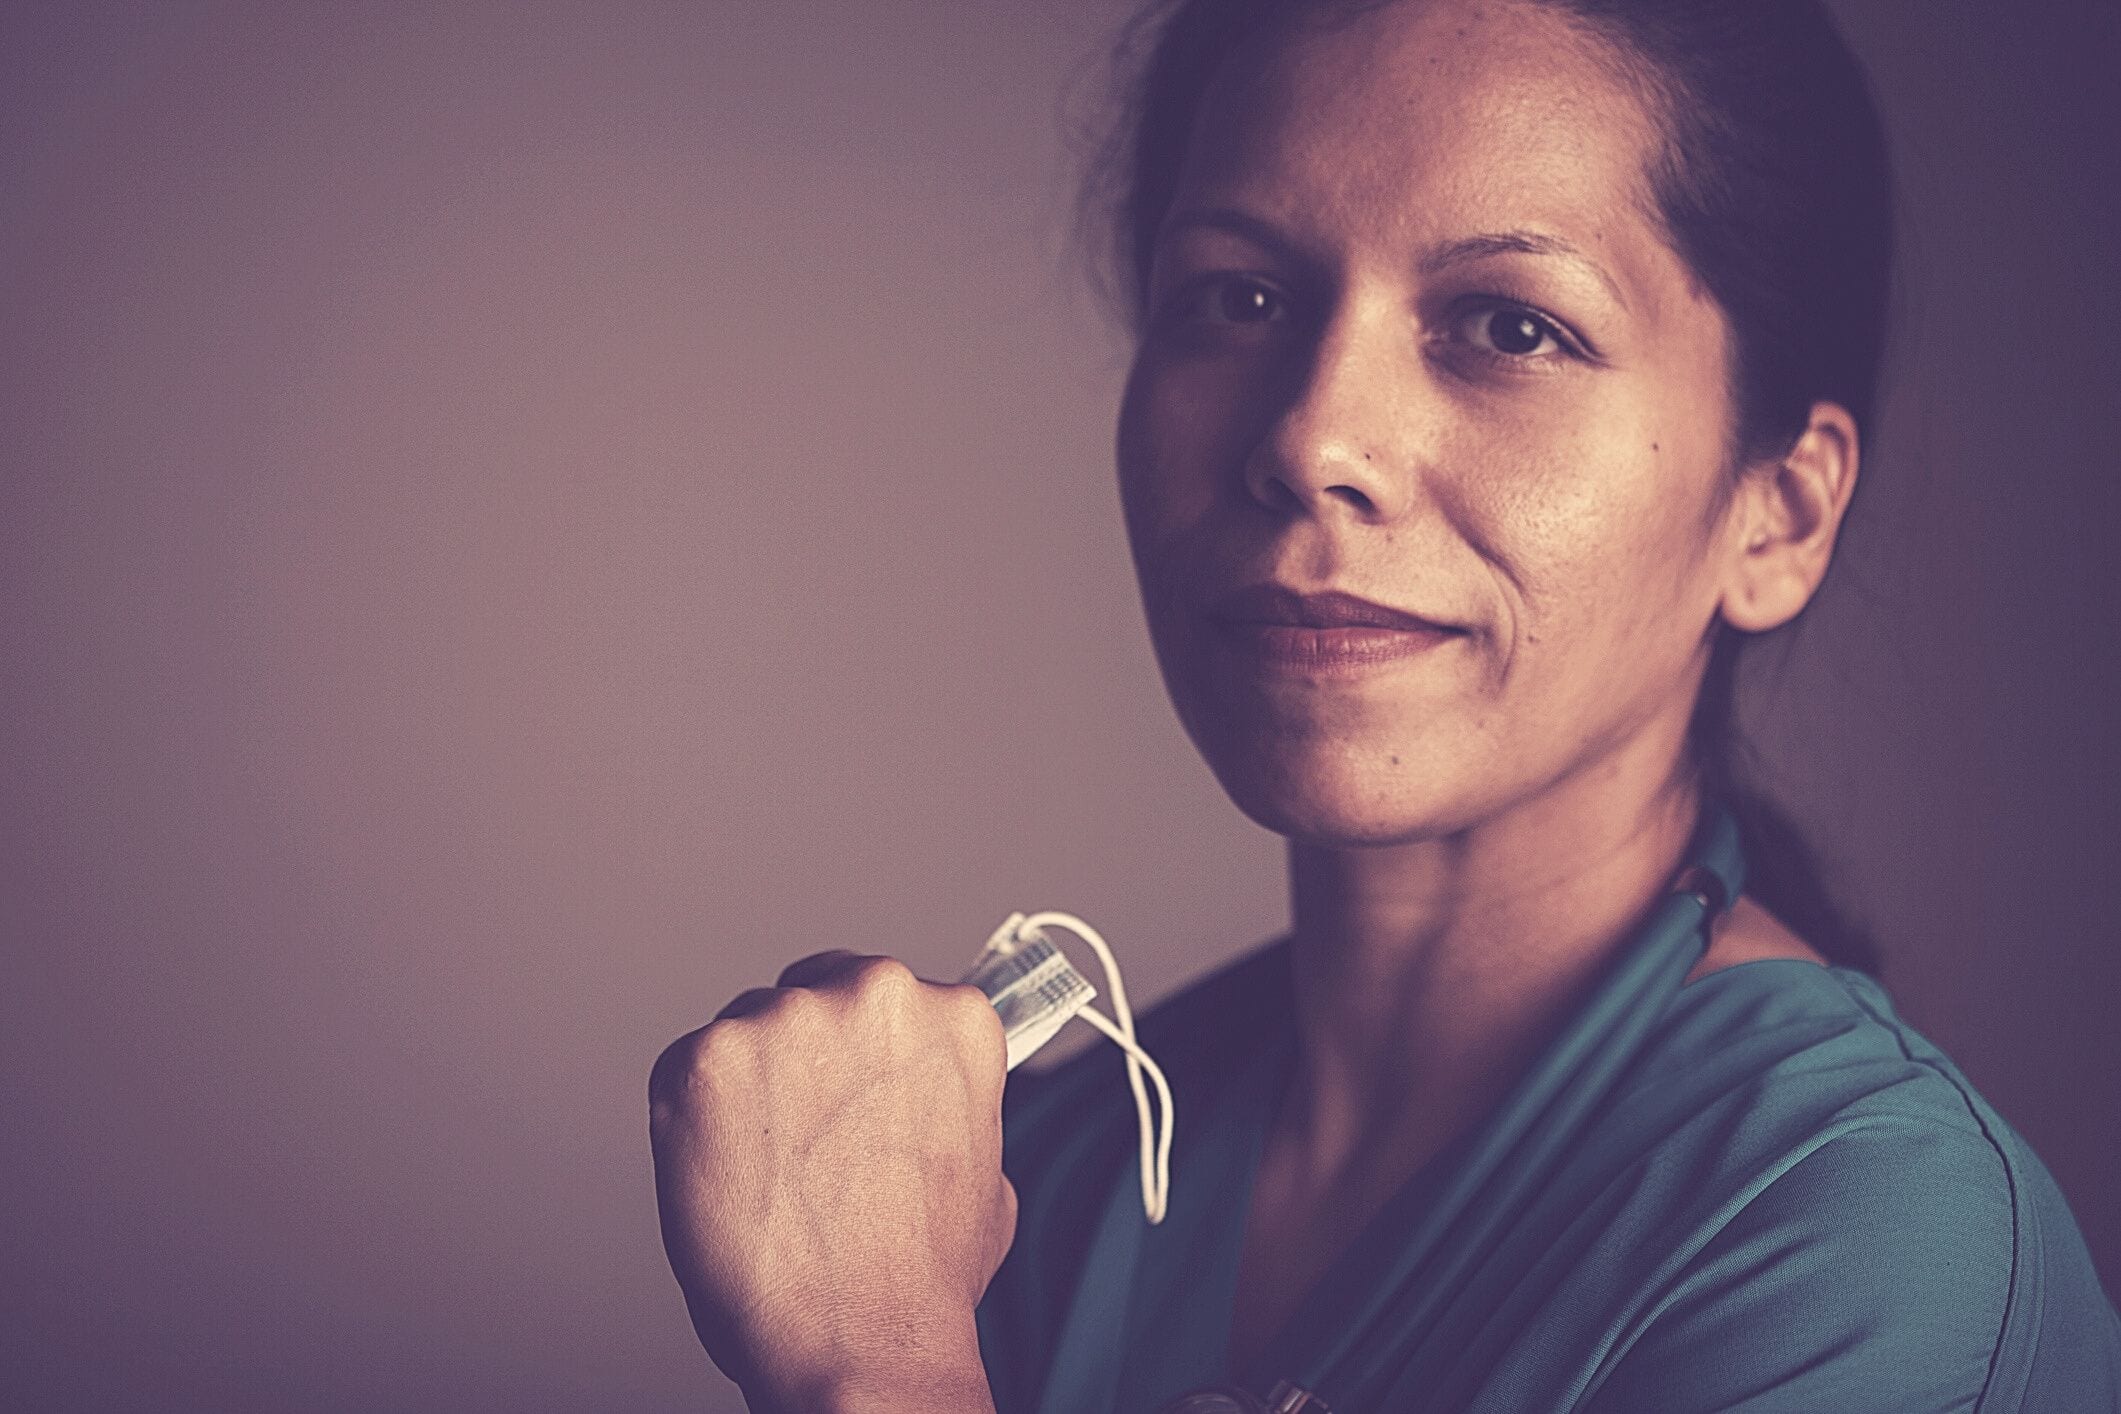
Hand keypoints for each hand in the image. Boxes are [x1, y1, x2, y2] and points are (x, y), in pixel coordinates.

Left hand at [649, 951, 1014, 1412]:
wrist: (864, 1344)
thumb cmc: (921, 1281)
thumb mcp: (984, 1171)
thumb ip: (946, 1107)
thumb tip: (919, 1105)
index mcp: (953, 1014)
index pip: (879, 995)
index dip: (855, 1051)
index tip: (846, 1089)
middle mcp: (874, 993)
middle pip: (808, 994)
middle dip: (800, 1058)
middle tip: (801, 1141)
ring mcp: (785, 1019)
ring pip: (744, 1033)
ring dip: (746, 1092)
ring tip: (766, 1178)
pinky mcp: (705, 1059)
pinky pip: (684, 1074)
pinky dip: (692, 1125)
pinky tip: (727, 1180)